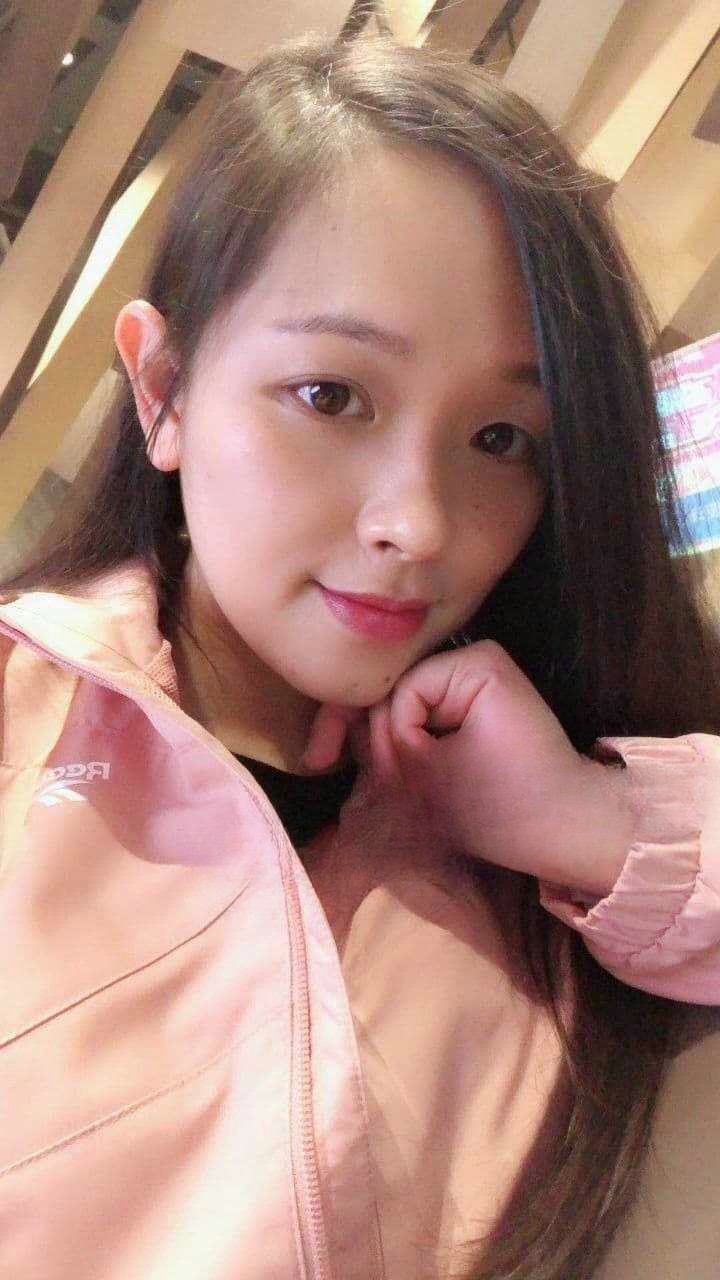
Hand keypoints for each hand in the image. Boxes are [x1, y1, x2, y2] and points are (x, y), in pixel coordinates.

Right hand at [301, 641, 636, 896]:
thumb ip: (383, 742)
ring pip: (399, 704)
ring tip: (342, 769)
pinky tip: (375, 767)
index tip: (361, 774)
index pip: (395, 691)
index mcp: (472, 664)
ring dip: (373, 738)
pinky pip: (421, 716)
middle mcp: (472, 659)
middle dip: (357, 728)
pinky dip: (398, 743)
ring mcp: (473, 682)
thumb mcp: (430, 775)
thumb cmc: (507, 805)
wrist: (568, 831)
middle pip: (391, 689)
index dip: (375, 736)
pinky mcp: (475, 707)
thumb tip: (349, 724)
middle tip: (320, 765)